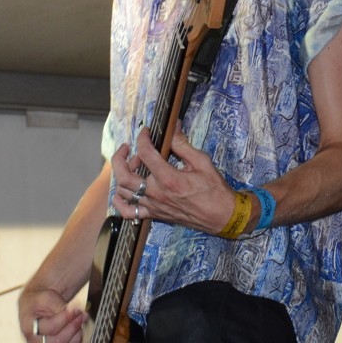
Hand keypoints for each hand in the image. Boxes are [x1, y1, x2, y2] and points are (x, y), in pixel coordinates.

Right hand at [18, 284, 83, 342]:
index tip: (77, 309)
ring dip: (77, 335)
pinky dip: (75, 342)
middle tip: (83, 315)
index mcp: (28, 326)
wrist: (35, 308)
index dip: (67, 318)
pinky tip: (79, 330)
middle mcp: (33, 342)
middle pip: (58, 342)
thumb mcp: (47, 297)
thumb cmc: (39, 302)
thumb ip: (60, 306)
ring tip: (82, 321)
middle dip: (73, 327)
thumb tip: (76, 311)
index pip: (51, 327)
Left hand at [109, 129, 238, 234]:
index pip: (145, 153)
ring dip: (121, 175)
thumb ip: (182, 144)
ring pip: (122, 192)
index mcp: (169, 178)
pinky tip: (124, 191)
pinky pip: (128, 212)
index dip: (142, 138)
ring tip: (132, 166)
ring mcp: (153, 206)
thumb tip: (173, 126)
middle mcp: (156, 194)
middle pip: (124, 175)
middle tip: (127, 148)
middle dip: (120, 157)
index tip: (146, 132)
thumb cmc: (214, 189)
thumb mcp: (201, 161)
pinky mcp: (154, 215)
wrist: (221, 216)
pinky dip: (119, 202)